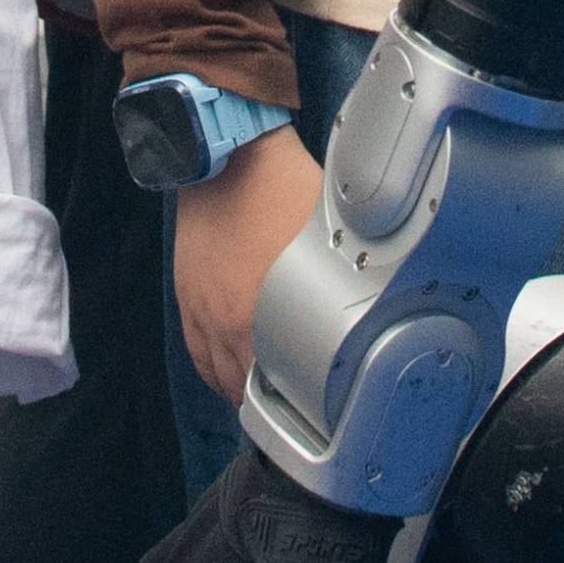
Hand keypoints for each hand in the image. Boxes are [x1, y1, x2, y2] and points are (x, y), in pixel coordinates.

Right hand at [166, 124, 328, 408]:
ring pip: (219, 377)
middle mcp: (227, 323)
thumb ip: (340, 283)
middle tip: (299, 403)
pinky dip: (215, 372)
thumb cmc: (282, 187)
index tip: (320, 407)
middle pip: (247, 388)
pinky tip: (231, 375)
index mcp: (263, 315)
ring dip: (241, 391)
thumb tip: (376, 304)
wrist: (227, 155)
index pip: (280, 384)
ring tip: (267, 395)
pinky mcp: (187, 298)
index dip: (302, 402)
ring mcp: (202, 312)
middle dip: (273, 399)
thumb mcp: (328, 238)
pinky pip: (197, 354)